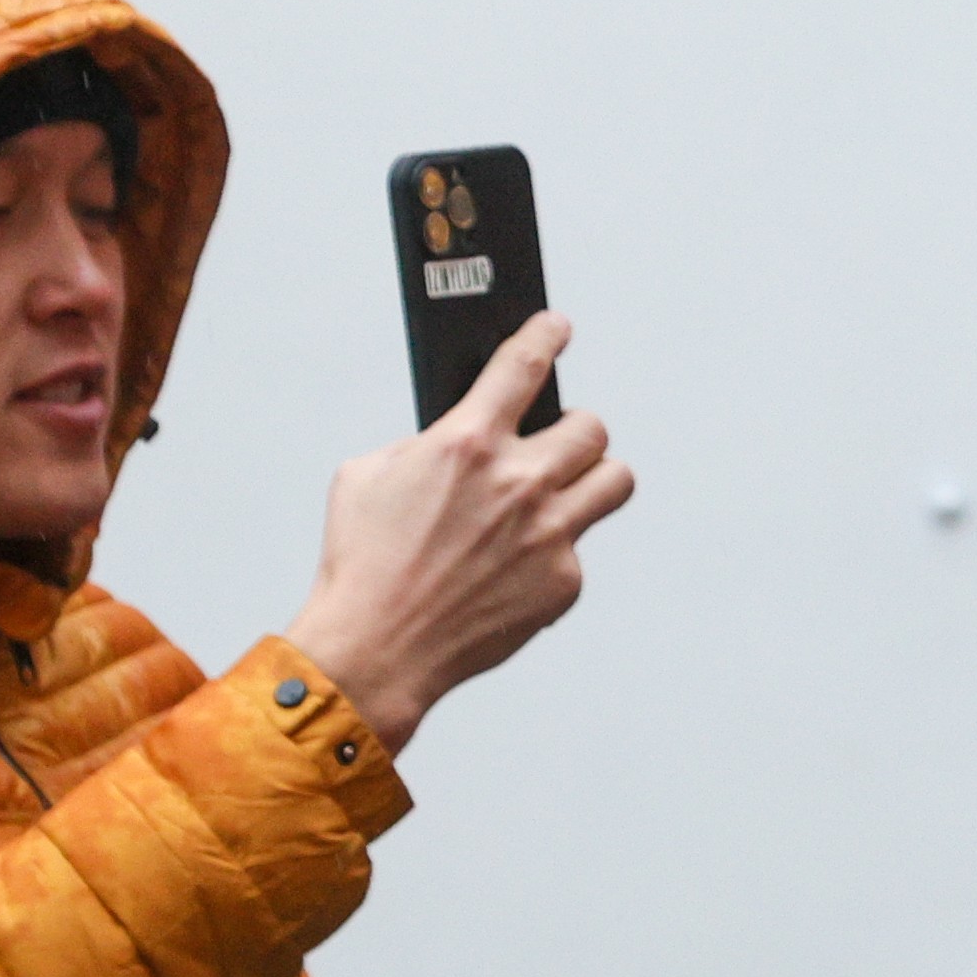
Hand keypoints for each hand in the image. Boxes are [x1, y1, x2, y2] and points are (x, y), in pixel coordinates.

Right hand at [280, 315, 631, 755]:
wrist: (376, 650)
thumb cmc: (362, 564)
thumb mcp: (368, 476)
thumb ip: (425, 443)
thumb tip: (459, 434)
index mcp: (466, 443)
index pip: (524, 365)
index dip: (545, 336)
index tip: (555, 327)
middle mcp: (518, 482)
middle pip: (591, 427)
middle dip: (572, 428)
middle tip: (554, 441)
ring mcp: (549, 533)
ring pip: (614, 479)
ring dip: (591, 478)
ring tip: (564, 489)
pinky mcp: (563, 581)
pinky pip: (579, 548)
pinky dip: (555, 551)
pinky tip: (520, 564)